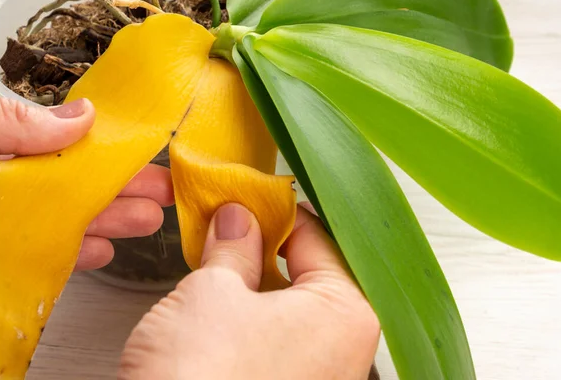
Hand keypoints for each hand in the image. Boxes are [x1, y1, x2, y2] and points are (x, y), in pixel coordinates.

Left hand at [0, 89, 173, 270]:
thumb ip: (12, 119)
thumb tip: (81, 115)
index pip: (54, 144)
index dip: (100, 147)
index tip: (139, 149)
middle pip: (67, 186)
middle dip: (119, 187)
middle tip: (161, 189)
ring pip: (59, 222)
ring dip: (107, 222)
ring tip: (147, 219)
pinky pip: (35, 260)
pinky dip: (71, 256)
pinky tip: (102, 250)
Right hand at [119, 203, 379, 379]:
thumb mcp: (213, 290)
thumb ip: (232, 247)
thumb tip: (237, 221)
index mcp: (347, 313)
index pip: (320, 238)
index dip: (279, 212)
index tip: (252, 199)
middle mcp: (346, 351)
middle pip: (313, 273)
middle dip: (269, 247)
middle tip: (233, 226)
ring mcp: (320, 377)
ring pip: (295, 308)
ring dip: (260, 282)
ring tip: (224, 262)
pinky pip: (283, 339)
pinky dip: (257, 316)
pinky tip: (227, 307)